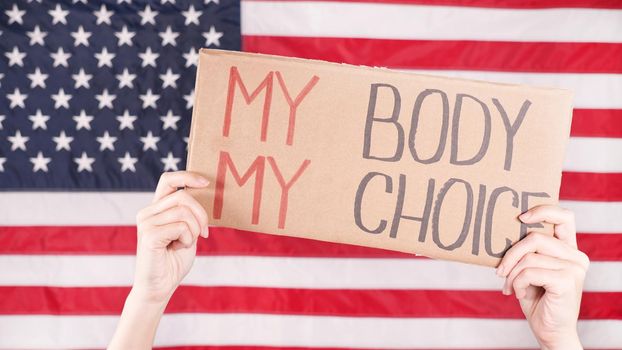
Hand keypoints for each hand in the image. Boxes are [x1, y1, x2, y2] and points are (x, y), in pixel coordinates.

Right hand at [132, 171, 209, 303]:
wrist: (160, 287)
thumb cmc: (174, 260)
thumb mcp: (187, 231)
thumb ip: (190, 213)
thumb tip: (205, 193)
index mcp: (156, 208)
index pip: (168, 180)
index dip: (188, 176)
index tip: (206, 183)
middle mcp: (147, 212)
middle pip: (183, 196)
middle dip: (201, 214)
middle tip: (204, 233)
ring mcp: (146, 223)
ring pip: (184, 211)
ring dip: (194, 230)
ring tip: (186, 243)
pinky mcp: (149, 235)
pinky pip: (181, 227)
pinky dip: (188, 239)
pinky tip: (178, 248)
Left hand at [497, 205, 588, 349]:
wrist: (549, 331)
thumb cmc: (536, 299)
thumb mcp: (529, 270)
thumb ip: (527, 251)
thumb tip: (502, 231)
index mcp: (568, 250)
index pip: (564, 217)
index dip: (543, 210)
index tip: (520, 217)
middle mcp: (576, 256)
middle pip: (534, 238)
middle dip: (510, 254)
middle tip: (499, 271)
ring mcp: (574, 268)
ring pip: (529, 256)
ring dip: (511, 273)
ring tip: (508, 286)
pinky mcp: (567, 280)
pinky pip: (529, 272)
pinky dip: (517, 283)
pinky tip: (518, 294)